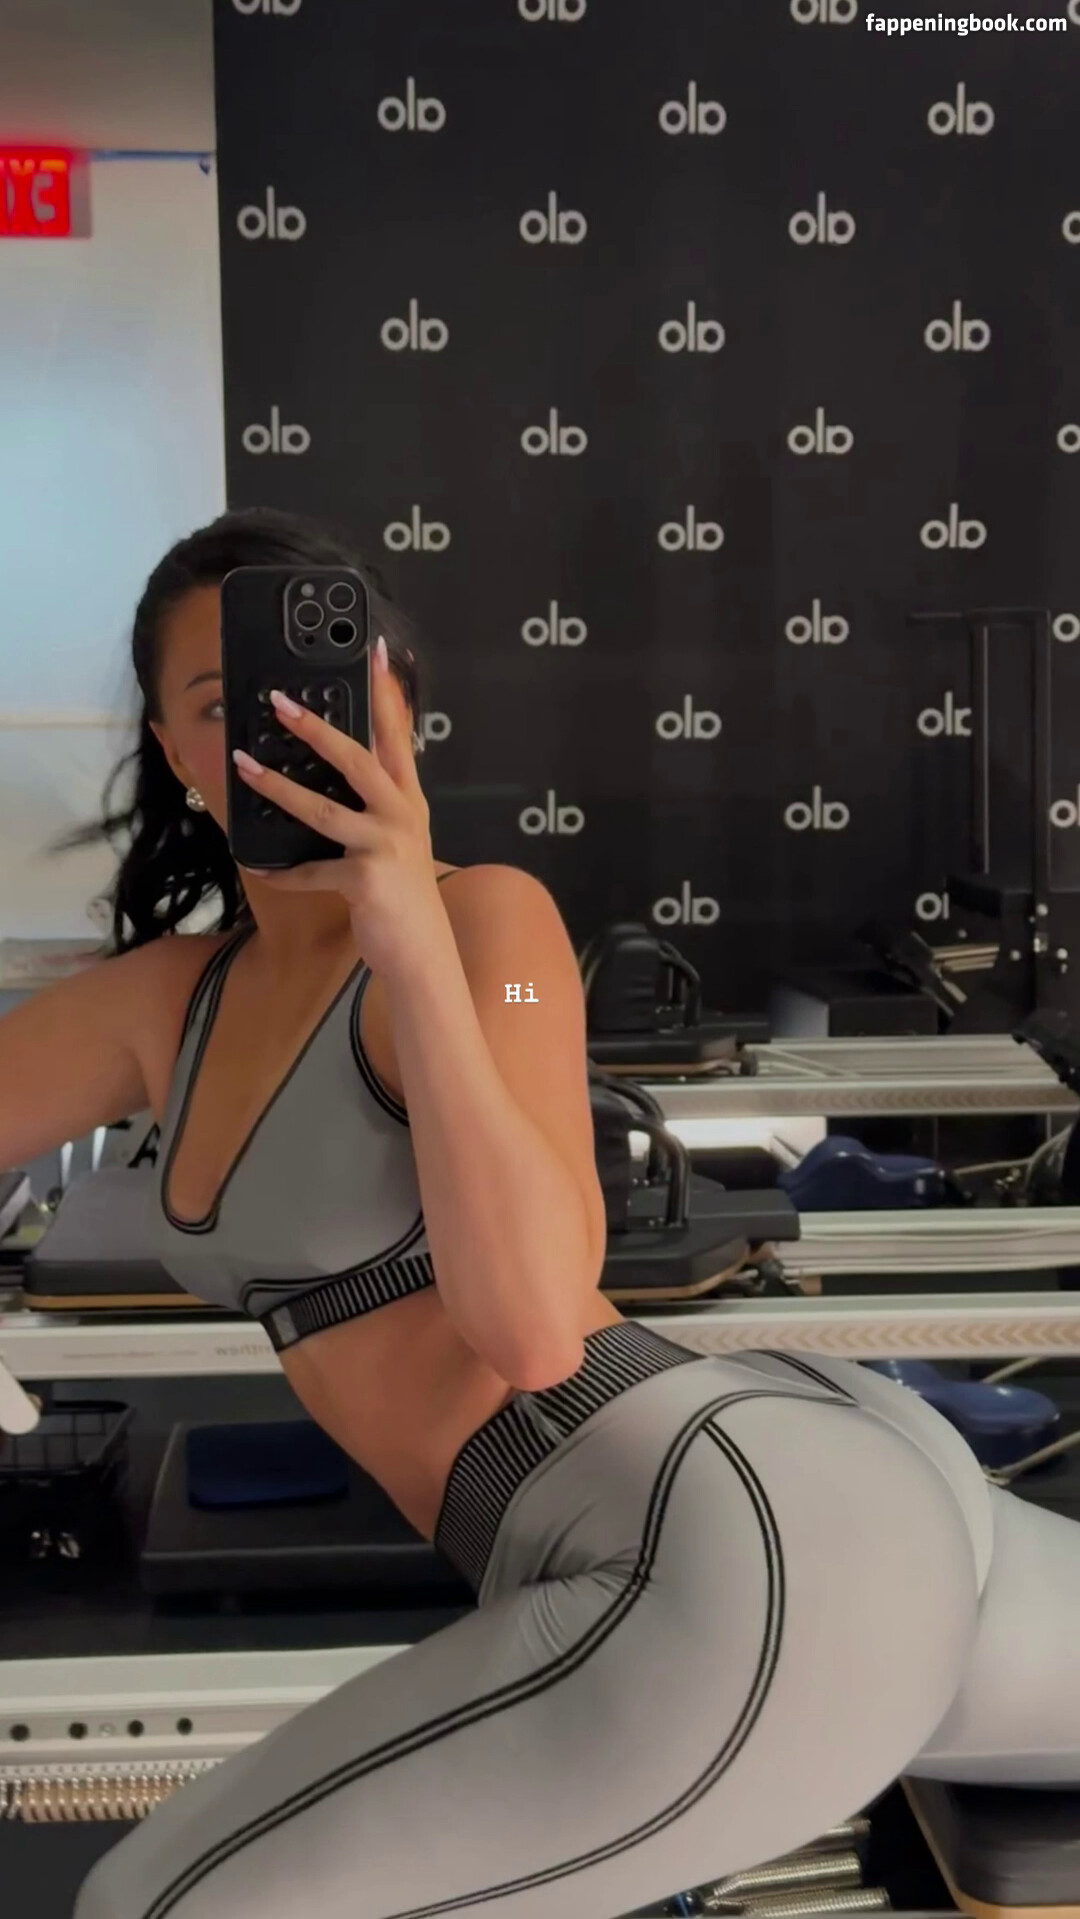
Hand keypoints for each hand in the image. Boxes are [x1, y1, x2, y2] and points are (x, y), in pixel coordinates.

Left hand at [232, 635, 443, 976]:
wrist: (423, 953)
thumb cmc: (405, 895)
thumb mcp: (401, 840)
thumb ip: (377, 806)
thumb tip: (339, 775)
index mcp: (409, 800)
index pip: (398, 736)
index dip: (387, 693)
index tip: (374, 651)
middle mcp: (401, 815)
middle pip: (356, 760)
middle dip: (315, 729)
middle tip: (280, 702)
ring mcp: (384, 846)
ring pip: (322, 808)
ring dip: (277, 787)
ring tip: (244, 766)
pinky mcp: (365, 879)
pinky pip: (309, 871)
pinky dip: (281, 872)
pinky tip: (257, 865)